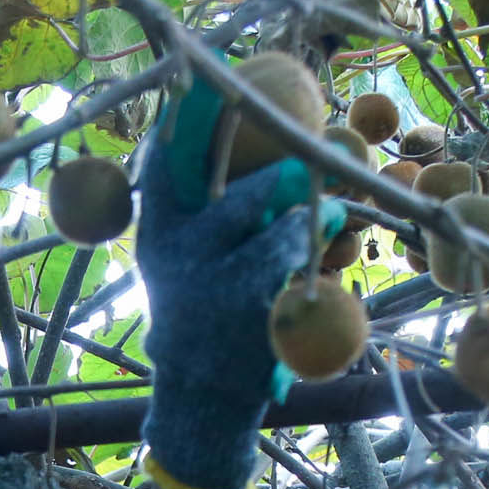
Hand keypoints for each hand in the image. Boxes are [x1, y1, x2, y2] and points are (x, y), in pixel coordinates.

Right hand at [135, 74, 345, 488]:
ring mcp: (212, 285)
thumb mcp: (178, 268)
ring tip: (332, 210)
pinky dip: (313, 249)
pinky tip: (330, 236)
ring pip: (269, 228)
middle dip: (271, 170)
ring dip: (306, 213)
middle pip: (229, 195)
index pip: (162, 170)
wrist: (198, 401)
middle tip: (305, 155)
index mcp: (157, 239)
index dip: (184, 125)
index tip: (203, 86)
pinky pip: (290, 265)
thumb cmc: (196, 320)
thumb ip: (197, 215)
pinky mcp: (247, 312)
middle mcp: (179, 257)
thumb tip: (234, 150)